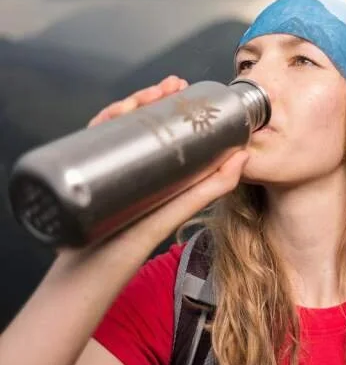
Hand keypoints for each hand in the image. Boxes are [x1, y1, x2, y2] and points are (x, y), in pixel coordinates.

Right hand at [71, 75, 249, 254]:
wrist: (87, 277)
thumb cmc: (131, 246)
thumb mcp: (178, 209)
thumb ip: (211, 187)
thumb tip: (244, 156)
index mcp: (148, 170)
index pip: (155, 125)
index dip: (164, 102)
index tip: (178, 86)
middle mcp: (124, 167)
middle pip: (132, 121)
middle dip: (146, 97)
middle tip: (167, 86)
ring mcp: (102, 170)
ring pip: (112, 127)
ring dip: (125, 105)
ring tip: (144, 97)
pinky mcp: (81, 177)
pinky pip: (90, 144)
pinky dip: (99, 125)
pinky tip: (107, 116)